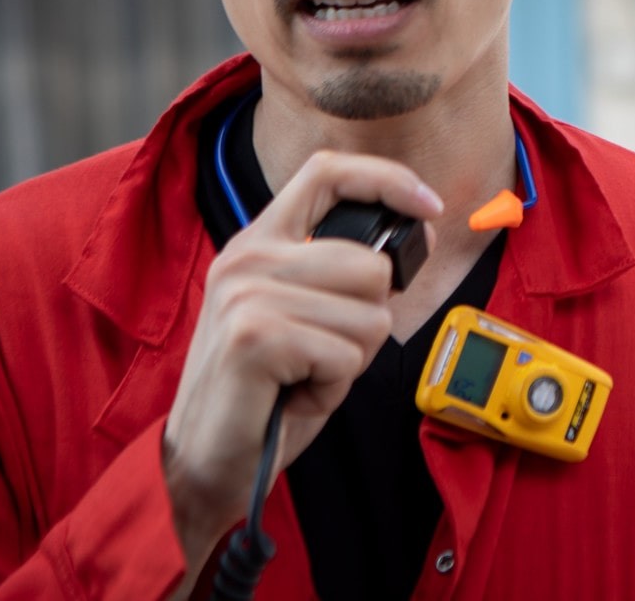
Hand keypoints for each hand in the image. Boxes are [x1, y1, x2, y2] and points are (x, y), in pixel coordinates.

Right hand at [162, 151, 441, 566]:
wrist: (205, 461)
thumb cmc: (265, 391)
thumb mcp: (304, 314)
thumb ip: (342, 273)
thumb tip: (417, 237)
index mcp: (260, 242)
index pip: (326, 173)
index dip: (387, 179)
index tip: (428, 208)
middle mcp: (248, 258)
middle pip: (371, 265)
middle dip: (368, 321)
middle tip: (323, 354)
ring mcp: (246, 294)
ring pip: (369, 314)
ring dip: (350, 359)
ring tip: (303, 375)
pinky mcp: (255, 336)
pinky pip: (346, 355)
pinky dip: (332, 387)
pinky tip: (294, 395)